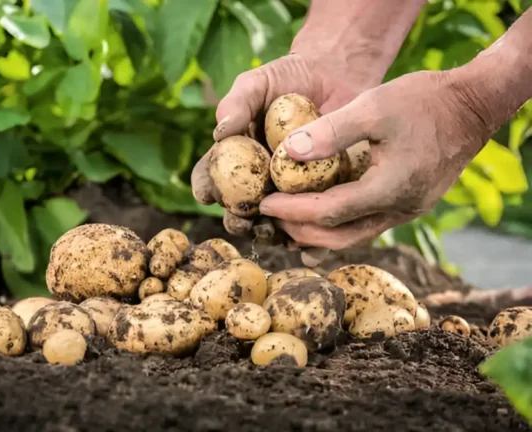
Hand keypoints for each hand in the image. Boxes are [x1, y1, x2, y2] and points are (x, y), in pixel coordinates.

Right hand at [191, 52, 376, 240]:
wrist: (336, 74)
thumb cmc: (288, 77)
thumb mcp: (258, 82)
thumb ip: (237, 103)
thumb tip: (220, 132)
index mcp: (234, 158)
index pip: (210, 177)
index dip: (206, 189)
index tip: (209, 194)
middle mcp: (257, 179)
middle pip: (239, 210)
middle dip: (238, 221)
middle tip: (244, 221)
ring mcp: (289, 191)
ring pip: (275, 224)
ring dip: (273, 234)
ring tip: (277, 234)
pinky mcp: (322, 195)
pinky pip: (313, 223)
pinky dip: (312, 240)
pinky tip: (313, 247)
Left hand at [259, 69, 492, 248]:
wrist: (473, 106)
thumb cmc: (424, 100)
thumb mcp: (374, 106)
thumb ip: (331, 131)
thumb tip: (288, 153)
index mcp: (390, 188)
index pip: (329, 212)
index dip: (292, 210)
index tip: (263, 202)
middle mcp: (400, 209)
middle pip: (339, 236)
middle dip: (300, 230)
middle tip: (270, 215)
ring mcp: (407, 210)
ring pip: (353, 236)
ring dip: (318, 233)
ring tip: (287, 219)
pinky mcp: (409, 204)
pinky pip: (366, 225)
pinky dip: (338, 224)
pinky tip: (318, 216)